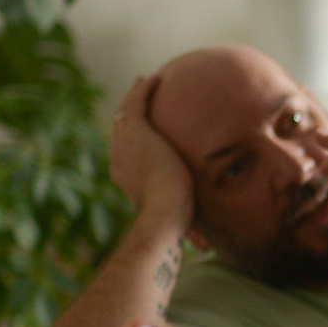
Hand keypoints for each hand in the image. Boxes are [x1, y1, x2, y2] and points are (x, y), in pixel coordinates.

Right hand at [110, 73, 194, 235]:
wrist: (164, 213)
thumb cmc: (173, 225)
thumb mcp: (182, 220)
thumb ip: (192, 226)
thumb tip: (207, 248)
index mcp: (126, 177)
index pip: (125, 152)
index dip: (131, 139)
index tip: (142, 131)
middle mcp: (119, 158)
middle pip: (120, 128)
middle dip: (128, 111)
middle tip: (138, 96)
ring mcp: (125, 143)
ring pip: (125, 112)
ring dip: (134, 96)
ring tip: (146, 82)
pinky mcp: (136, 131)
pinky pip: (136, 103)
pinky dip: (143, 90)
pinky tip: (156, 78)